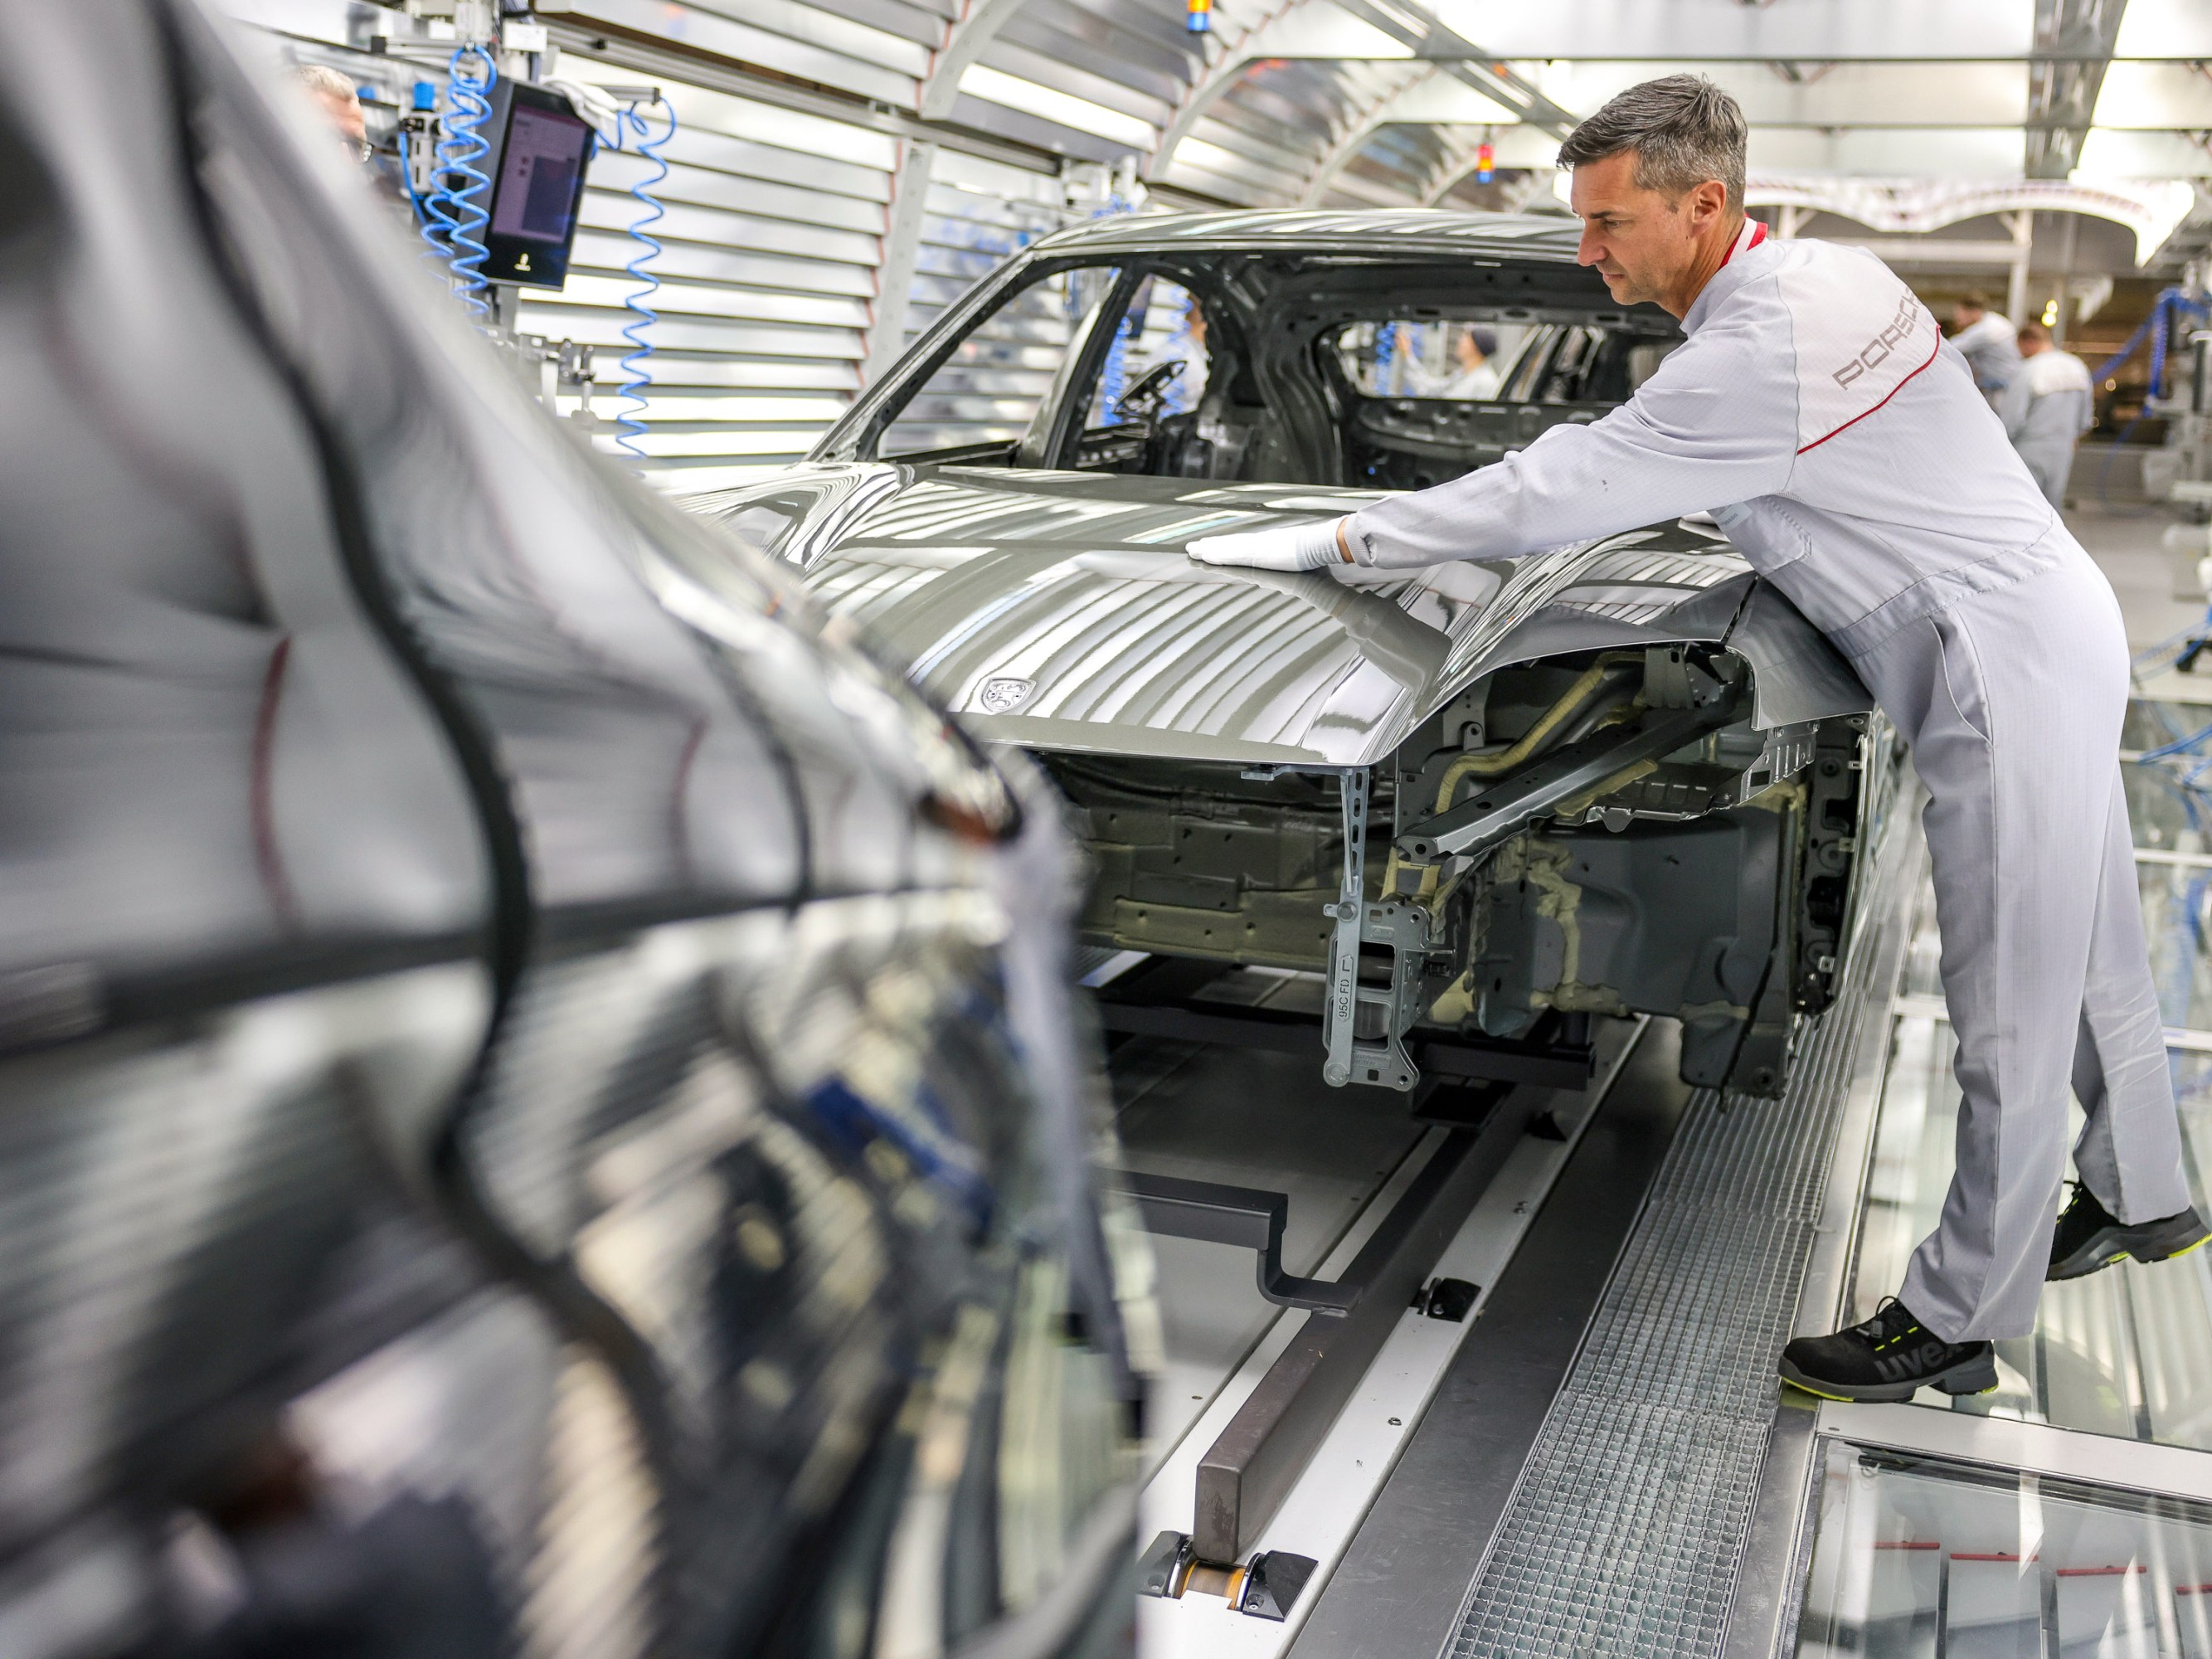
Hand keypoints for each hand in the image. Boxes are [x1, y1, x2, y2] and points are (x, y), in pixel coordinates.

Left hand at [1186, 518, 1347, 570]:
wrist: (1322, 544)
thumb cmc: (1317, 551)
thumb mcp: (1302, 559)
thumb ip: (1294, 563)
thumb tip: (1298, 569)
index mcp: (1270, 544)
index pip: (1242, 545)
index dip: (1225, 545)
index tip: (1212, 545)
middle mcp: (1260, 543)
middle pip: (1230, 544)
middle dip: (1211, 546)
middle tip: (1193, 547)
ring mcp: (1258, 548)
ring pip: (1227, 548)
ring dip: (1208, 550)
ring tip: (1192, 550)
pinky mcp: (1258, 554)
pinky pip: (1233, 555)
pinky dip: (1218, 554)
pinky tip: (1205, 555)